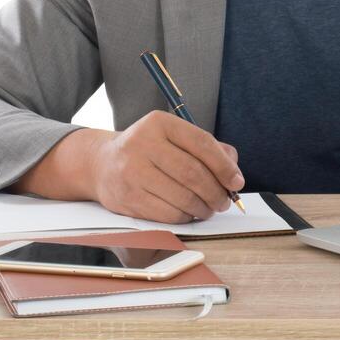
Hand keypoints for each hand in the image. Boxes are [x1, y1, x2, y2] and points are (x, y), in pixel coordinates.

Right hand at [89, 111, 243, 223]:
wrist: (101, 164)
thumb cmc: (148, 151)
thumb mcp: (174, 138)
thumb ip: (206, 148)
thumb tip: (233, 168)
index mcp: (159, 123)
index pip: (202, 144)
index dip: (224, 166)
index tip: (237, 182)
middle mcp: (142, 143)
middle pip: (193, 173)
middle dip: (216, 192)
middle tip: (224, 201)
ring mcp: (132, 171)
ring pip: (182, 197)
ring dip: (203, 208)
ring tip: (210, 208)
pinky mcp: (126, 197)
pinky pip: (167, 213)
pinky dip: (186, 217)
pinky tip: (190, 213)